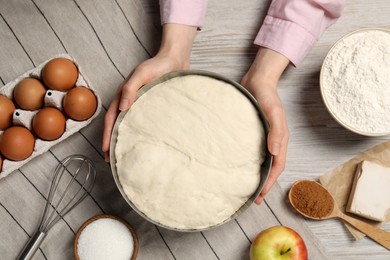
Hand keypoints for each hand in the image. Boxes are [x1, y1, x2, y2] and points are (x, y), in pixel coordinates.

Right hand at [102, 24, 196, 160]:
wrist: (176, 59)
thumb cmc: (158, 65)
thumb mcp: (141, 74)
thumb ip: (130, 89)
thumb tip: (122, 109)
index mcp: (123, 96)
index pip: (111, 119)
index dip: (107, 135)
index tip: (106, 151)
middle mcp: (130, 102)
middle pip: (118, 125)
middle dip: (114, 142)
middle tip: (114, 160)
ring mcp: (142, 105)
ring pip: (130, 125)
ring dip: (126, 139)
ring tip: (127, 155)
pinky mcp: (154, 107)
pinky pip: (145, 123)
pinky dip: (142, 134)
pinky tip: (147, 143)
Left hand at [241, 48, 289, 203]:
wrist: (256, 80)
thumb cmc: (267, 94)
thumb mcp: (273, 111)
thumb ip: (276, 131)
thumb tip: (274, 152)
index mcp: (280, 139)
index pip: (277, 166)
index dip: (269, 182)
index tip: (259, 194)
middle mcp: (272, 141)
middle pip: (269, 167)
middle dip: (263, 183)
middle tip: (252, 197)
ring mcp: (262, 137)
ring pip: (260, 161)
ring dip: (255, 174)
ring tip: (245, 186)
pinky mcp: (252, 132)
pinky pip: (251, 151)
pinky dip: (246, 161)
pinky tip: (236, 166)